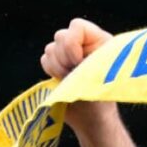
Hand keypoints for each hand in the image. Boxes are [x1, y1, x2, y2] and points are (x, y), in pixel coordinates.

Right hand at [39, 18, 139, 146]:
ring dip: (58, 67)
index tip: (78, 62)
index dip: (72, 43)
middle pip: (60, 36)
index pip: (77, 26)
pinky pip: (44, 59)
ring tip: (72, 81)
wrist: (92, 120)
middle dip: (64, 59)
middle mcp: (85, 44)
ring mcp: (71, 54)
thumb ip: (83, 60)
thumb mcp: (97, 77)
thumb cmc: (102, 99)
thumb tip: (70, 52)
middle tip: (76, 75)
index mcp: (100, 42)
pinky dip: (51, 71)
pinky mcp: (59, 65)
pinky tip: (63, 81)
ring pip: (50, 49)